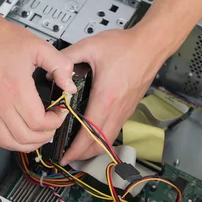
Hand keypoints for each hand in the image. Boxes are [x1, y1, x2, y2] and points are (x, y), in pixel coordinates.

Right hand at [0, 15, 76, 151]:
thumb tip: (69, 86)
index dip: (55, 122)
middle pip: (26, 136)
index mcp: (16, 87)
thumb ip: (60, 65)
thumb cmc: (3, 39)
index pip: (39, 122)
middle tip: (51, 126)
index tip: (59, 113)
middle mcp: (0, 101)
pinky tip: (16, 135)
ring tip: (37, 135)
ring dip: (27, 144)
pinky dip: (7, 142)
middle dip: (45, 136)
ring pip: (9, 142)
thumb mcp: (39, 46)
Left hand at [60, 28, 168, 164]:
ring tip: (76, 150)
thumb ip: (66, 59)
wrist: (151, 44)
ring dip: (93, 149)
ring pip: (108, 140)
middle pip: (100, 144)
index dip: (76, 149)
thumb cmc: (126, 46)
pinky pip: (114, 131)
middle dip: (82, 155)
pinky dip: (101, 139)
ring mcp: (125, 111)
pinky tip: (91, 135)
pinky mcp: (128, 109)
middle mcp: (117, 109)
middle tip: (66, 157)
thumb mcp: (89, 46)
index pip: (90, 133)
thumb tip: (51, 73)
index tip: (64, 156)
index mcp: (106, 98)